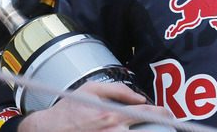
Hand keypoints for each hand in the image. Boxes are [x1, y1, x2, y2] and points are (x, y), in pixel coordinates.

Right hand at [18, 82, 173, 131]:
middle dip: (159, 131)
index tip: (169, 114)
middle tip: (168, 128)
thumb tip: (139, 97)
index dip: (161, 113)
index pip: (144, 113)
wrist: (47, 130)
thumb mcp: (91, 89)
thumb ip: (118, 90)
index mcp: (110, 115)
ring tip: (151, 131)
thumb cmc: (68, 110)